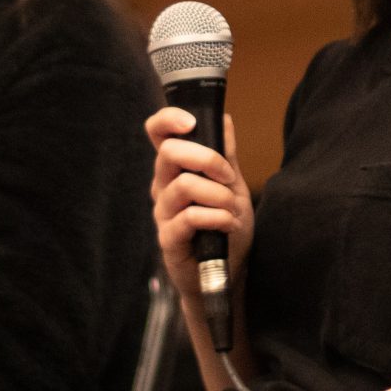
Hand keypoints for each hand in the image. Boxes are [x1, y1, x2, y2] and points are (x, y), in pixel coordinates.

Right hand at [147, 108, 252, 311]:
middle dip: (207, 158)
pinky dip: (217, 218)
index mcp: (174, 170)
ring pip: (184, 185)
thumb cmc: (225, 227)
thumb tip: (224, 118)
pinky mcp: (169, 239)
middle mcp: (163, 187)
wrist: (228, 271)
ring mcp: (163, 213)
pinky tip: (228, 225)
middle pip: (169, 153)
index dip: (168, 120)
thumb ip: (226, 155)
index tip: (190, 123)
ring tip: (232, 210)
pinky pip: (190, 217)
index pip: (157, 134)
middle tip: (228, 177)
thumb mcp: (233, 186)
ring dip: (218, 195)